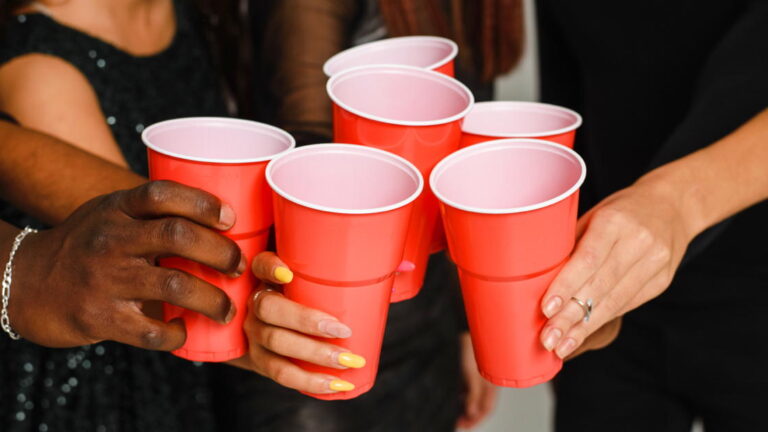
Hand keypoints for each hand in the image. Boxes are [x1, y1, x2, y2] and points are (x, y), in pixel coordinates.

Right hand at [8, 180, 245, 349]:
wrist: (23, 283)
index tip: (230, 219)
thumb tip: (216, 219)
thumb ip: (149, 213)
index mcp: (116, 209)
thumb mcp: (108, 214)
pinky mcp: (100, 317)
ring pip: (176, 286)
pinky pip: (152, 330)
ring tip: (228, 309)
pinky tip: (185, 331)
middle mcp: (111, 239)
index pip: (162, 193)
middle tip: (239, 266)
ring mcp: (105, 279)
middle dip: (221, 252)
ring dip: (213, 299)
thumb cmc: (84, 246)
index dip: (202, 202)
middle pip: (178, 236)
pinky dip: (178, 334)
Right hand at [227, 252, 365, 394]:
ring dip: (315, 355)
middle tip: (343, 330)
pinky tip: (337, 384)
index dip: (270, 268)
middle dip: (306, 321)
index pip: (261, 265)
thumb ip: (353, 271)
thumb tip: (406, 269)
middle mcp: (254, 303)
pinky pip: (281, 373)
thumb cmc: (309, 296)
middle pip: (269, 309)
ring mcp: (253, 333)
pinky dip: (310, 381)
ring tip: (348, 361)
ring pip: (276, 344)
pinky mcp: (259, 361)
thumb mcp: (317, 279)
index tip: (288, 274)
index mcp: (266, 277)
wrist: (275, 328)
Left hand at [457, 332, 496, 429]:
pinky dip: (466, 395)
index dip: (476, 420)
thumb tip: (471, 412)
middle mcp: (488, 383)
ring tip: (459, 413)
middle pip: (482, 405)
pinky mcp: (474, 370)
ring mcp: (482, 377)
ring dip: (469, 406)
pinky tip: (460, 396)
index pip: (486, 409)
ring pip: (477, 397)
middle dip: (472, 416)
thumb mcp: (471, 375)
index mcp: (492, 386)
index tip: (464, 426)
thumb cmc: (474, 349)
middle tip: (461, 423)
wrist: (471, 330)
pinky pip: (471, 387)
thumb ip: (472, 394)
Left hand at [539, 176, 693, 358]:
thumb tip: (536, 278)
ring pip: (614, 302)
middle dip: (570, 316)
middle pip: (600, 286)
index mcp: (616, 221)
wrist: (671, 206)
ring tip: (560, 346)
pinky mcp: (662, 281)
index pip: (588, 259)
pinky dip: (600, 321)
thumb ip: (570, 244)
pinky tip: (581, 334)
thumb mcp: (592, 215)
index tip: (546, 309)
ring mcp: (655, 263)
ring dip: (584, 327)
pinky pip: (626, 304)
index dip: (566, 286)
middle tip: (547, 338)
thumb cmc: (619, 211)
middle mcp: (639, 242)